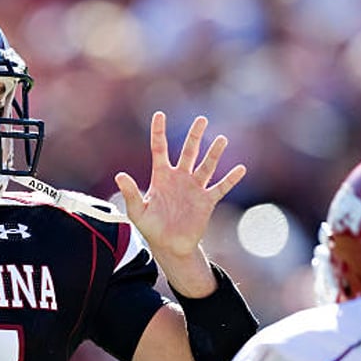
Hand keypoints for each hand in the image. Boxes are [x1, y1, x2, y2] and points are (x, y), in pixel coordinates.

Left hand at [114, 111, 245, 259]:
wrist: (170, 246)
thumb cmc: (151, 227)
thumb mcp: (137, 211)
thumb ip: (130, 193)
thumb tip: (119, 175)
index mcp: (161, 177)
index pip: (159, 149)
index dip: (159, 132)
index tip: (159, 115)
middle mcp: (179, 178)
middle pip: (188, 152)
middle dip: (195, 136)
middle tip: (202, 120)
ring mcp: (194, 188)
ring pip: (206, 166)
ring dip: (214, 153)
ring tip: (221, 139)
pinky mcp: (206, 201)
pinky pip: (221, 187)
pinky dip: (230, 179)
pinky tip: (240, 169)